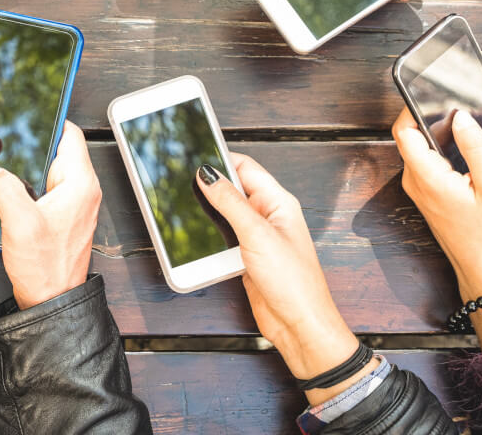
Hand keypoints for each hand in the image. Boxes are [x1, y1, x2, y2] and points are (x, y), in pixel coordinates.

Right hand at [0, 122, 101, 308]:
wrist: (51, 301)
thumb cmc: (44, 267)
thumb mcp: (19, 222)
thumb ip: (4, 188)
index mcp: (80, 183)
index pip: (70, 134)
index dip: (49, 119)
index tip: (28, 111)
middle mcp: (83, 190)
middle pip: (60, 149)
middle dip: (35, 141)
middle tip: (8, 135)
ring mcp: (75, 203)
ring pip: (52, 168)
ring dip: (31, 164)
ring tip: (5, 160)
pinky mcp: (64, 215)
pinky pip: (48, 186)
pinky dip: (31, 182)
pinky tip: (10, 186)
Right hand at [195, 155, 359, 393]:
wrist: (299, 325)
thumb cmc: (293, 282)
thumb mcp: (257, 234)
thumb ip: (230, 202)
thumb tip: (208, 174)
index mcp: (278, 202)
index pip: (246, 167)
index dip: (220, 159)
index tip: (194, 157)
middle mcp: (269, 216)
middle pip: (234, 189)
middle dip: (210, 186)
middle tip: (182, 183)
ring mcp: (258, 237)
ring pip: (226, 214)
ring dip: (208, 214)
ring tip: (186, 210)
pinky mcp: (247, 257)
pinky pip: (224, 238)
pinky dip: (210, 236)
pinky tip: (198, 238)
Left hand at [392, 108, 481, 348]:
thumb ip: (476, 147)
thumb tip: (460, 117)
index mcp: (426, 176)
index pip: (403, 132)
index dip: (412, 109)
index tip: (432, 96)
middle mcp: (414, 182)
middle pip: (409, 138)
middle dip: (426, 118)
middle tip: (454, 107)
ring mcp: (418, 189)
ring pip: (417, 150)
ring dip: (434, 135)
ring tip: (462, 125)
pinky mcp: (426, 195)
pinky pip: (424, 163)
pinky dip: (438, 151)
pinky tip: (461, 148)